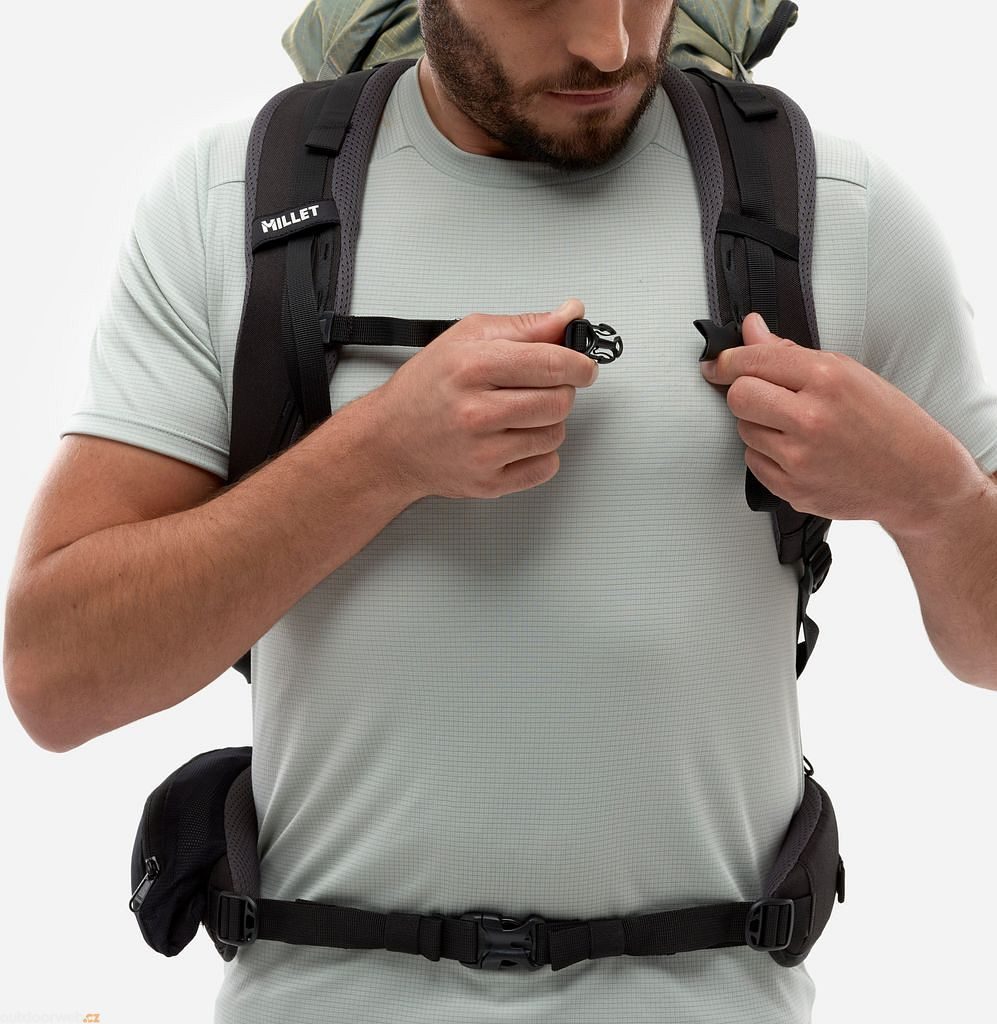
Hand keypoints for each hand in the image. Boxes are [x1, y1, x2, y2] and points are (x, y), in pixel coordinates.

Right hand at [371, 298, 598, 500]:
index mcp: (473, 367)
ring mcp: (482, 452)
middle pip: (560, 401)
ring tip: (519, 414)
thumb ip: (526, 326)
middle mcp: (476, 411)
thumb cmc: (426, 387)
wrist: (389, 441)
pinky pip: (546, 467)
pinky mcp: (488, 482)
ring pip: (555, 434)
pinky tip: (516, 439)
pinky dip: (539, 453)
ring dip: (548, 422)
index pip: (552, 363)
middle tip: (540, 388)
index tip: (584, 366)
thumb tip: (570, 314)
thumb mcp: (468, 337)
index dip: (580, 364)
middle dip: (560, 391)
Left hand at [700, 312, 981, 532]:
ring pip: (743, 430)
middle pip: (738, 396)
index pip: (753, 361)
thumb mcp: (848, 373)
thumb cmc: (888, 422)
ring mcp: (800, 459)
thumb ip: (789, 352)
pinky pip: (753, 462)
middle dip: (742, 391)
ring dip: (758, 424)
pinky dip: (767, 454)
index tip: (716, 363)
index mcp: (828, 379)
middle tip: (762, 394)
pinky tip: (798, 450)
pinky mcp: (793, 489)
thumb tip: (750, 330)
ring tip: (794, 425)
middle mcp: (812, 419)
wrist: (918, 478)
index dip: (727, 360)